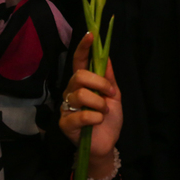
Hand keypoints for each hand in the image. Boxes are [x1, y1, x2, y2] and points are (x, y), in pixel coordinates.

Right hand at [59, 33, 122, 178]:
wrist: (107, 144)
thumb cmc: (109, 119)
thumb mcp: (114, 96)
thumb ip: (109, 77)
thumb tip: (106, 55)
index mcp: (83, 83)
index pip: (79, 61)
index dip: (83, 48)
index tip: (91, 35)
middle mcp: (71, 91)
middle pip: (79, 75)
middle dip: (100, 83)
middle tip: (111, 95)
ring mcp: (66, 107)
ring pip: (81, 94)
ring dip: (100, 104)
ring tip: (104, 112)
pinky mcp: (65, 124)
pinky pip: (81, 115)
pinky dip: (95, 118)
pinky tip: (97, 123)